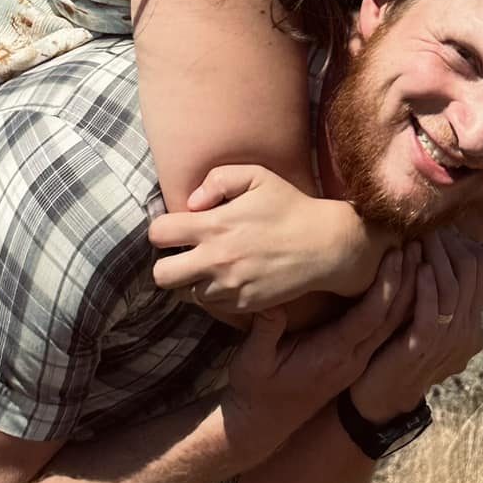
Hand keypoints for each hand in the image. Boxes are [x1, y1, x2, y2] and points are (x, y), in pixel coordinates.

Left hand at [149, 165, 388, 312]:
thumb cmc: (290, 206)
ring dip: (193, 280)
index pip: (159, 234)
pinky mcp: (242, 306)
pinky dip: (216, 293)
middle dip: (166, 263)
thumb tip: (191, 202)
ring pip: (186, 293)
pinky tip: (232, 277)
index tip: (175, 228)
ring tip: (211, 266)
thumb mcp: (258, 176)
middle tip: (183, 254)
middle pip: (161, 275)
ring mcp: (229, 287)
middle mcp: (216, 260)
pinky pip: (212, 305)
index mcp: (215, 226)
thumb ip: (219, 179)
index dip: (162, 230)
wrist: (324, 245)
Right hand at [221, 248, 413, 464]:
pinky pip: (384, 329)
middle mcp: (352, 359)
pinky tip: (402, 279)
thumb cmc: (254, 389)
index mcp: (332, 356)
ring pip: (392, 324)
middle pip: (391, 317)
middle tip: (418, 243)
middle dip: (407, 279)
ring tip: (416, 254)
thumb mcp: (251, 362)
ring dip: (407, 290)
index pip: (370, 317)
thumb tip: (272, 297)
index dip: (386, 285)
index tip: (395, 253)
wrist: (261, 424)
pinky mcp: (354, 359)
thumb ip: (265, 330)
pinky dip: (397, 304)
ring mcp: (356, 361)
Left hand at [348, 229, 482, 423]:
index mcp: (471, 323)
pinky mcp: (422, 351)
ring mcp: (448, 344)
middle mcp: (466, 333)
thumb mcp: (425, 315)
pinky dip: (426, 288)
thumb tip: (442, 247)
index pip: (480, 269)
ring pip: (453, 291)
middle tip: (430, 225)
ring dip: (437, 259)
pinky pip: (432, 315)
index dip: (461, 241)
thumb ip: (439, 288)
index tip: (440, 225)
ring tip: (422, 238)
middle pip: (471, 274)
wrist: (380, 398)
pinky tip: (417, 267)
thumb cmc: (398, 348)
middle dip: (449, 245)